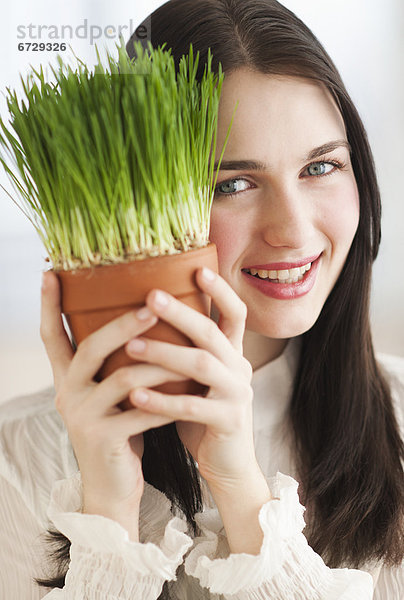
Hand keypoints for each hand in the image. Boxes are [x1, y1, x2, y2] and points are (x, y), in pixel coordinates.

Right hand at [40, 271, 187, 539]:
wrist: (111, 486)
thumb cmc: (117, 430)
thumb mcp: (106, 394)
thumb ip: (112, 363)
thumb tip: (141, 317)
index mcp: (67, 378)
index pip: (52, 335)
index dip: (50, 303)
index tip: (51, 270)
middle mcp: (67, 394)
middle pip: (90, 347)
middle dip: (123, 324)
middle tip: (153, 304)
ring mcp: (83, 417)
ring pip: (122, 378)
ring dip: (158, 362)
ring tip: (188, 350)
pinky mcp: (103, 439)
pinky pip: (142, 412)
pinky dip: (167, 401)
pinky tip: (190, 393)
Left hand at [126, 267, 260, 490]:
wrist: (227, 463)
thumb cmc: (203, 414)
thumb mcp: (197, 378)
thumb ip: (185, 351)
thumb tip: (145, 318)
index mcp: (233, 354)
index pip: (235, 313)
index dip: (220, 290)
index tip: (197, 269)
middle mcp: (240, 368)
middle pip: (212, 333)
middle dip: (181, 313)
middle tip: (150, 297)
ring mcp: (238, 395)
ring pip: (202, 365)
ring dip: (165, 353)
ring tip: (130, 346)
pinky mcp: (229, 422)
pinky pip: (193, 407)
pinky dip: (162, 400)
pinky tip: (135, 395)